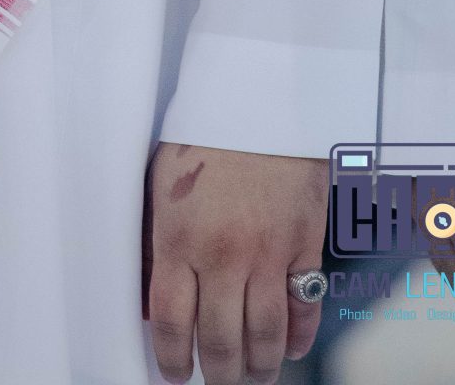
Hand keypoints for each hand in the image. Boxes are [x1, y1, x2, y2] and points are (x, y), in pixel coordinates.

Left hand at [143, 141, 328, 383]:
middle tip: (217, 382)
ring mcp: (269, 253)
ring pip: (265, 335)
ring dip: (259, 367)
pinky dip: (298, 338)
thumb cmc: (200, 138)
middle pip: (222, 340)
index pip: (172, 322)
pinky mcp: (305, 245)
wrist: (257, 98)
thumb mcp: (159, 185)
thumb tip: (149, 300)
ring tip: (252, 377)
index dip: (173, 359)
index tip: (175, 375)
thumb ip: (154, 242)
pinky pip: (305, 307)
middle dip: (219, 374)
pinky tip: (287, 350)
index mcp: (179, 237)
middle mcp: (224, 254)